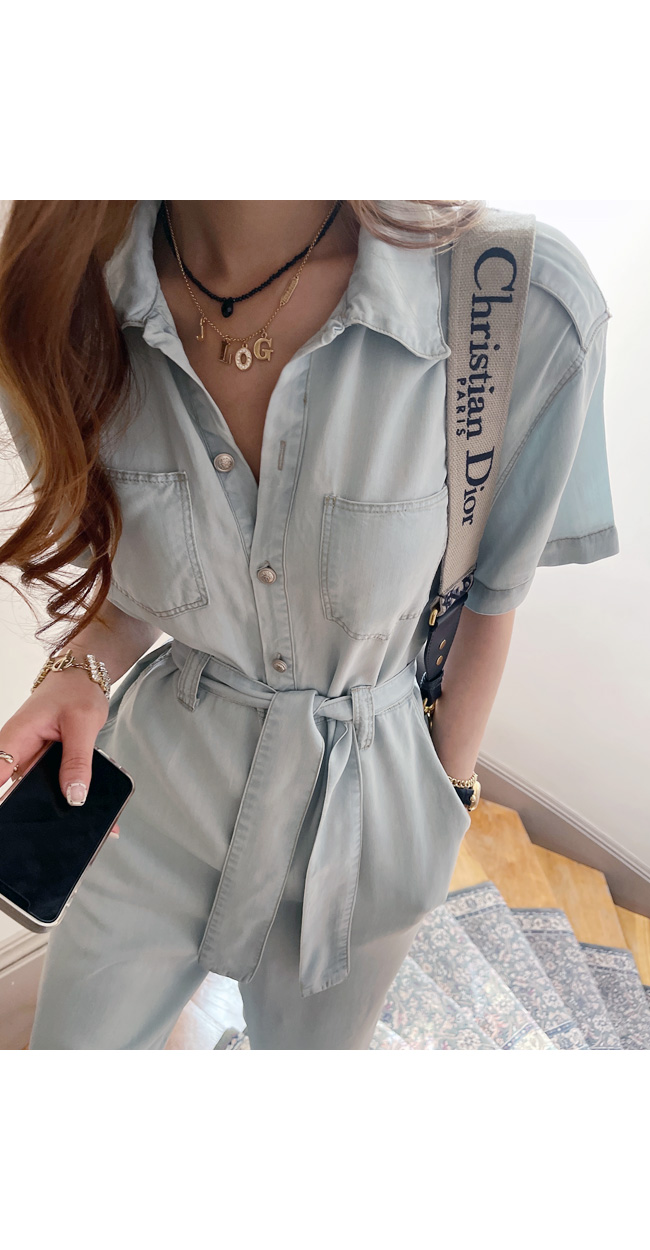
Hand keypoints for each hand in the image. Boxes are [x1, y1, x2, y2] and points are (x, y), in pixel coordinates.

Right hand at [0, 668, 119, 836]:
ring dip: (48, 811)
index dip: (1, 801)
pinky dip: (62, 799)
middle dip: (26, 816)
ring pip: (30, 794)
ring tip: (74, 833)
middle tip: (47, 838)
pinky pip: (47, 787)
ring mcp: (27, 760)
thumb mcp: (83, 723)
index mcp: (15, 740)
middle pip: (11, 793)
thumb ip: (77, 761)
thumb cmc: (76, 690)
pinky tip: (84, 816)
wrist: (82, 675)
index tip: (9, 821)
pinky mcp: (40, 765)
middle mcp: (15, 753)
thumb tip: (73, 797)